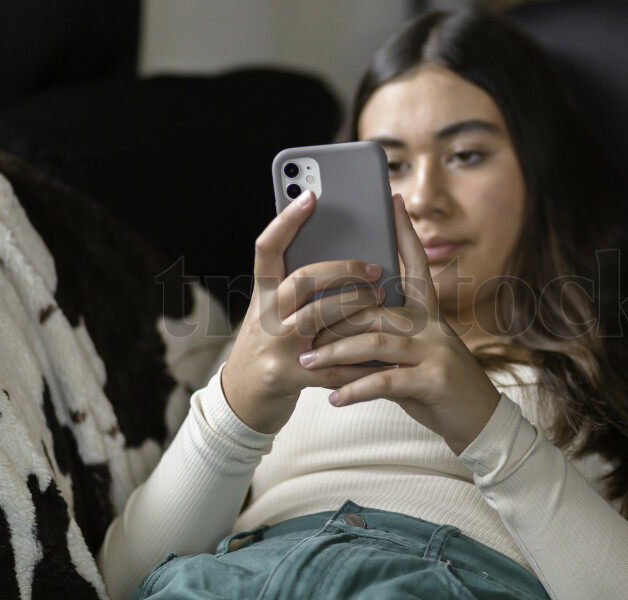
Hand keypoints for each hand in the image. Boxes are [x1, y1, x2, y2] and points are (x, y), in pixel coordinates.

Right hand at [221, 190, 387, 432]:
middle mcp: (266, 316)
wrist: (243, 401)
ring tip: (383, 299)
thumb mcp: (274, 312)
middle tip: (374, 266)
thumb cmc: (272, 347)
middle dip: (341, 268)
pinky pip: (333, 364)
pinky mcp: (290, 376)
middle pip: (301, 279)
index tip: (312, 194)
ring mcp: (276, 347)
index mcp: (263, 294)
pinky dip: (362, 359)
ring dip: (356, 305)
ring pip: (318, 316)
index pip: (268, 249)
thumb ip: (298, 288)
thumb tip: (348, 253)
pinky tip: (385, 353)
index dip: (287, 220)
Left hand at [298, 194, 501, 454]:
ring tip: (308, 363)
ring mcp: (436, 352)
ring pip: (375, 341)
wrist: (479, 422)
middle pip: (375, 308)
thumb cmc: (438, 386)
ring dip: (336, 353)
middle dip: (333, 318)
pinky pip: (385, 380)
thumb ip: (385, 340)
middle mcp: (434, 326)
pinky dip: (355, 388)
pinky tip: (335, 397)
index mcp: (429, 314)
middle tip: (300, 328)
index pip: (416, 264)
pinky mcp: (434, 381)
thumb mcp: (414, 355)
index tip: (393, 200)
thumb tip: (341, 328)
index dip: (404, 232)